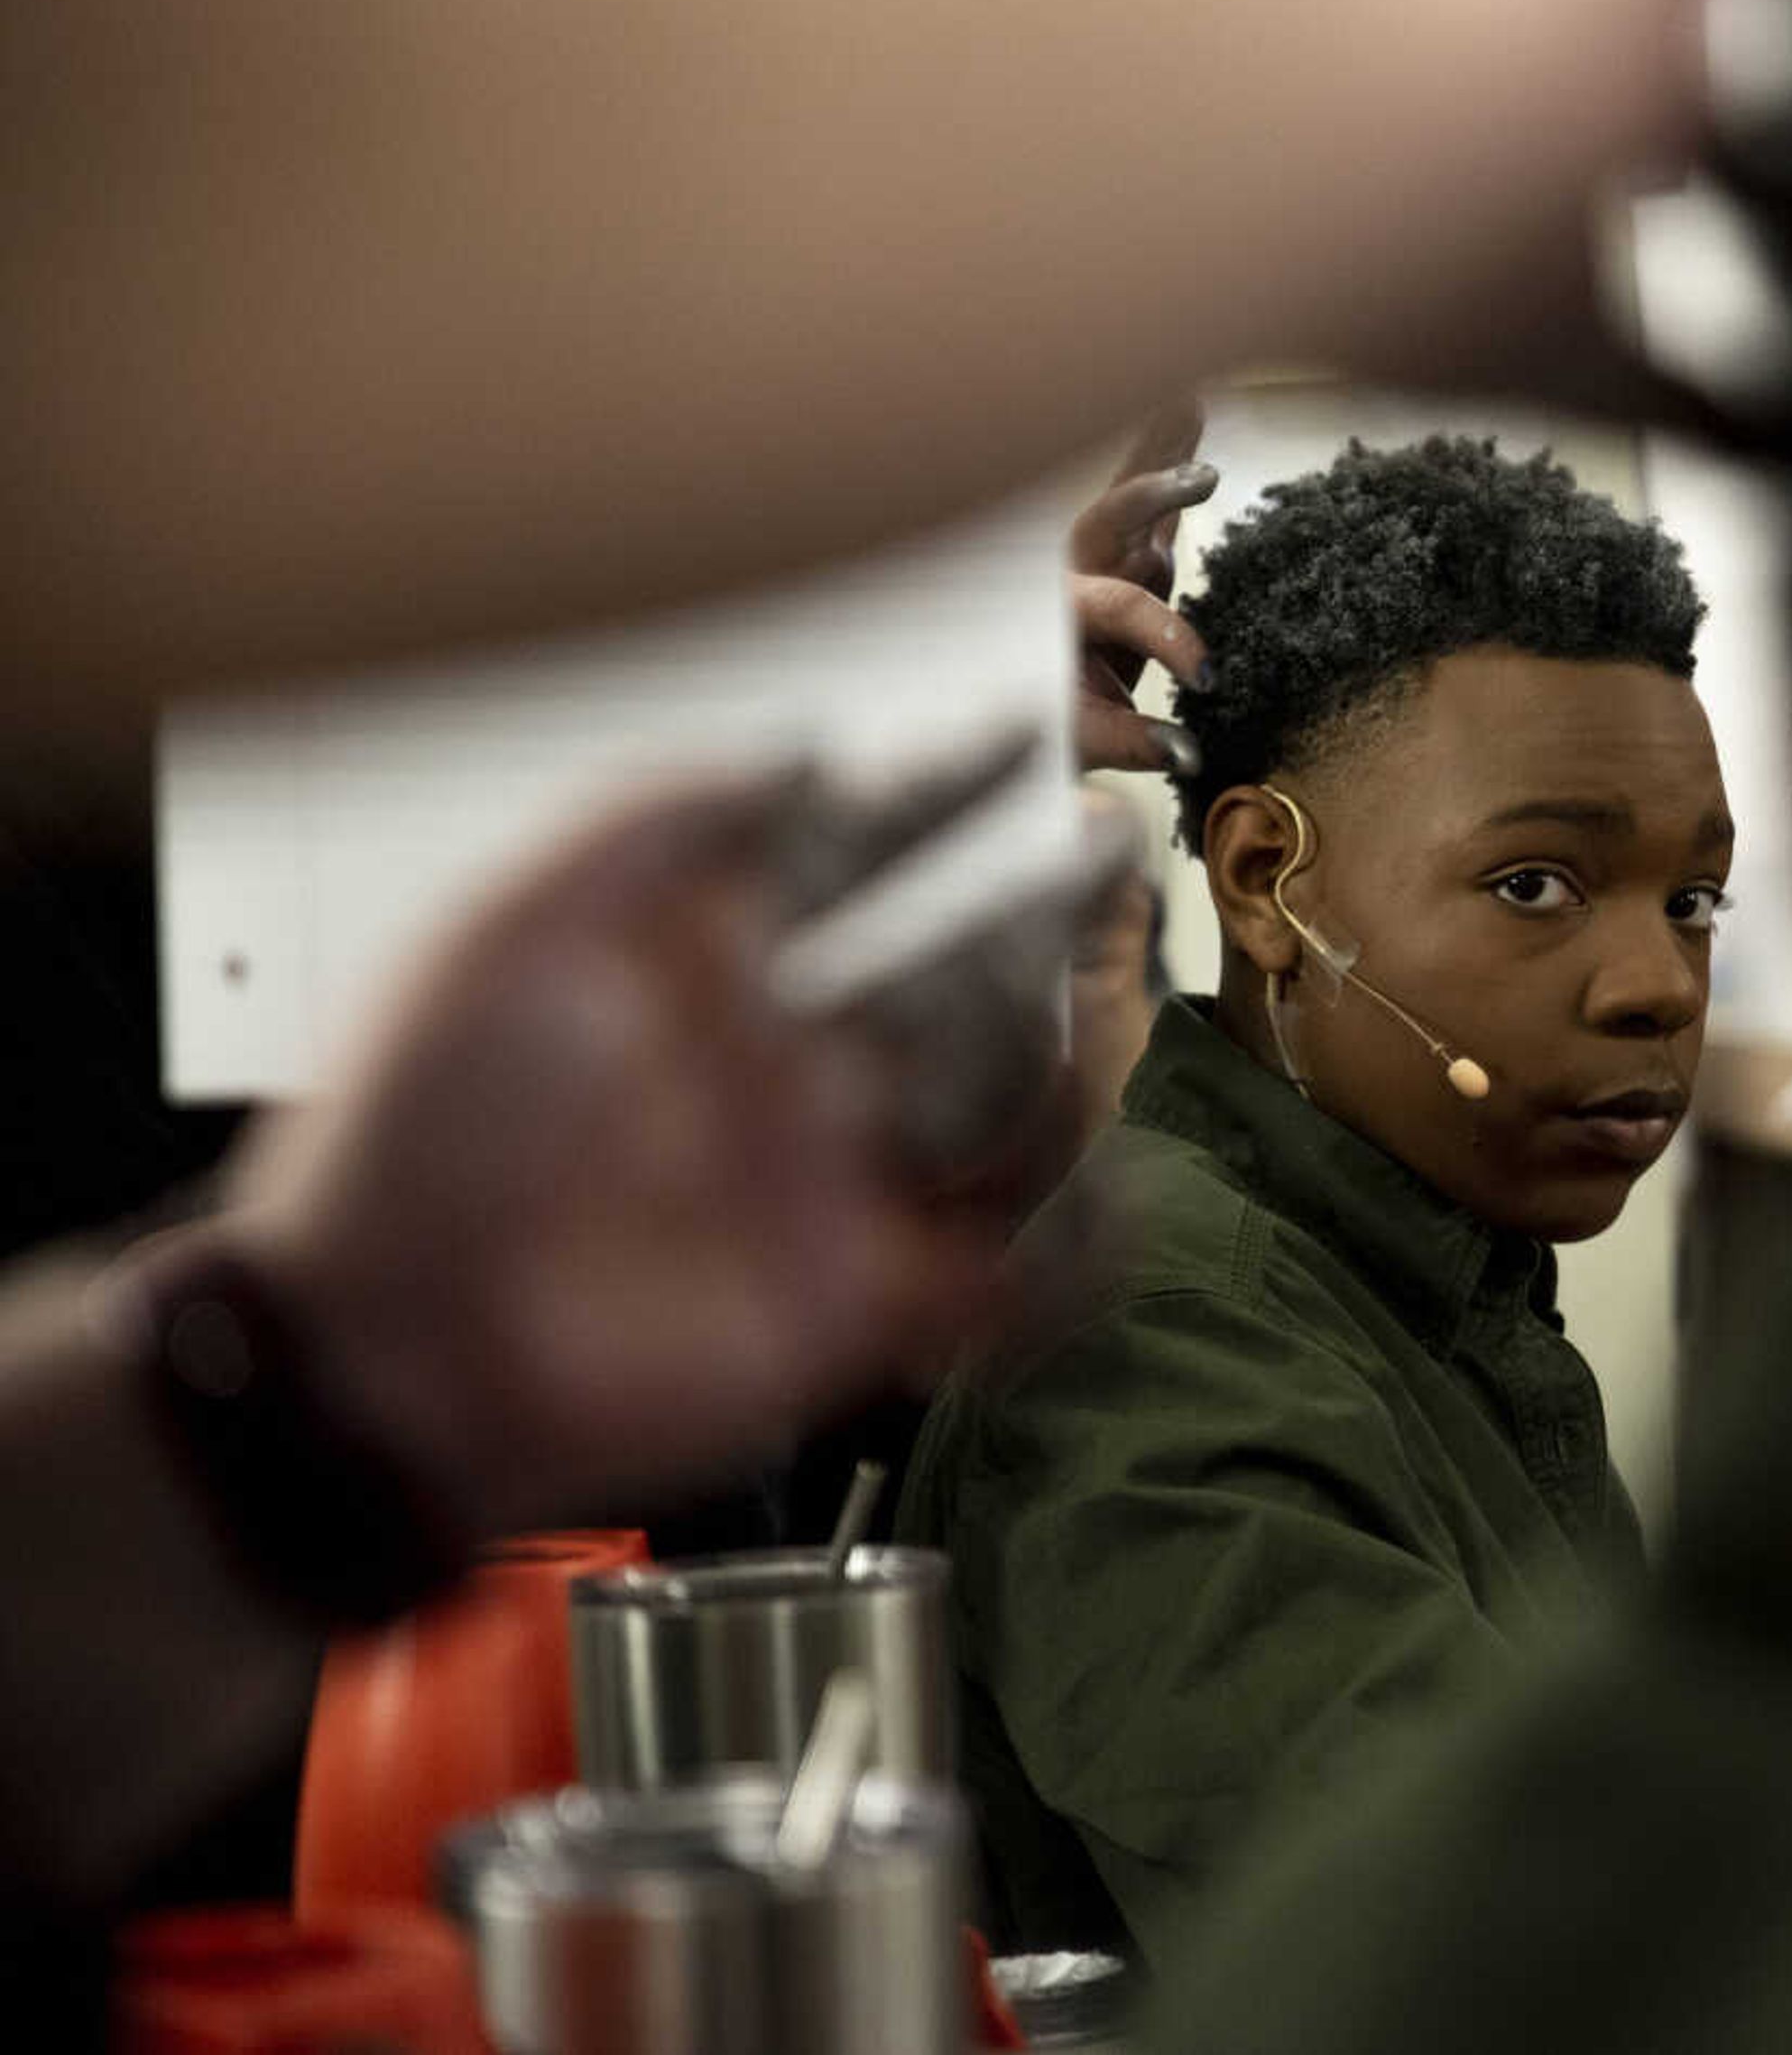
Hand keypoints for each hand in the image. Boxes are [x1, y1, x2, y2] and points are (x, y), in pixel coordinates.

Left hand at [216, 764, 1077, 1540]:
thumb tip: (813, 743)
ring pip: (995, 1101)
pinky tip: (1121, 1196)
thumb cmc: (414, 1134)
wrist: (383, 1351)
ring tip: (1109, 998)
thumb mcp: (514, 929)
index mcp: (703, 971)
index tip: (1019, 728)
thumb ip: (658, 825)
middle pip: (954, 968)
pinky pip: (1010, 1280)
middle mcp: (782, 1070)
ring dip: (1063, 1045)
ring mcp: (825, 1186)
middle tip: (1113, 844)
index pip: (856, 857)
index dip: (941, 793)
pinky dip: (1081, 1251)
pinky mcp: (857, 1307)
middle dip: (1042, 905)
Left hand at [1070, 406, 1216, 775]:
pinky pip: (1152, 500)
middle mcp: (1076, 571)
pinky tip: (1192, 406)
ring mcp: (1101, 556)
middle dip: (1154, 495)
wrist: (1031, 709)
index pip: (1122, 608)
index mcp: (1059, 614)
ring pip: (1131, 493)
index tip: (1208, 678)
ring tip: (1194, 401)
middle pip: (1108, 518)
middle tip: (1202, 479)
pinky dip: (1170, 453)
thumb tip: (1187, 751)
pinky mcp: (1126, 553)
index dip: (1170, 638)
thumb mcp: (1079, 741)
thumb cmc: (1046, 726)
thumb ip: (1128, 742)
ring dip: (1164, 450)